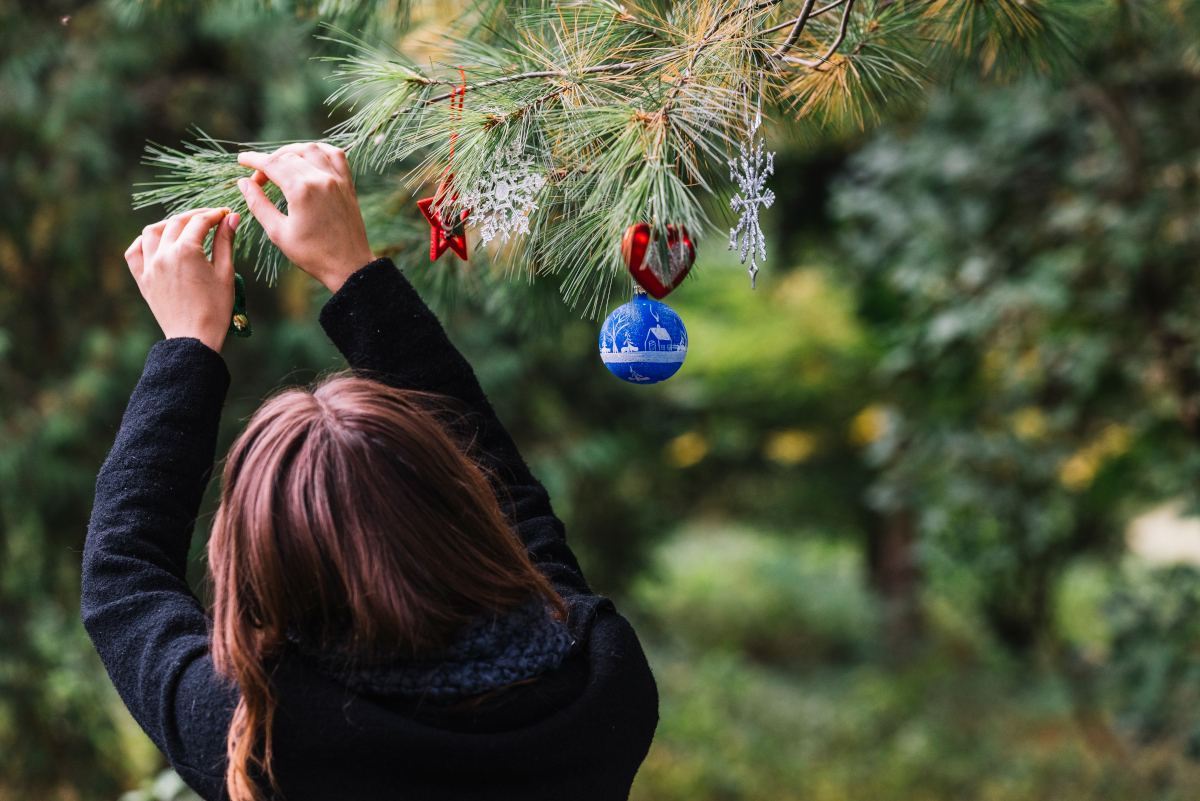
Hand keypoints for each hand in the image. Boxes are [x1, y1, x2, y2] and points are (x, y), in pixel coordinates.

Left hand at [125, 208, 238, 353]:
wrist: (194, 337)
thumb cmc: (215, 308)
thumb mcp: (225, 273)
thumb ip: (226, 241)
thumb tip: (231, 218)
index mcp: (187, 251)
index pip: (200, 222)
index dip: (215, 214)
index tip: (226, 214)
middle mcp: (164, 254)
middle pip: (177, 222)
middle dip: (195, 216)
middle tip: (210, 218)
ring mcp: (150, 266)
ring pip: (152, 231)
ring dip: (168, 224)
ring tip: (183, 227)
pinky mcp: (143, 279)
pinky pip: (135, 252)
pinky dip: (143, 242)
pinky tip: (157, 242)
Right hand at [236, 143, 375, 293]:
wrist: (349, 266)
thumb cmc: (313, 255)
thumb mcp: (278, 233)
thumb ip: (258, 204)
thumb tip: (243, 183)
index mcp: (302, 191)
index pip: (271, 164)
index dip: (253, 160)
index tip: (241, 160)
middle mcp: (321, 179)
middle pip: (288, 156)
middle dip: (269, 162)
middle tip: (259, 180)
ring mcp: (337, 180)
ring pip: (311, 150)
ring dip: (291, 151)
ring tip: (280, 164)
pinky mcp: (348, 185)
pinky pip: (336, 155)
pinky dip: (320, 150)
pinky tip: (309, 157)